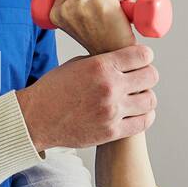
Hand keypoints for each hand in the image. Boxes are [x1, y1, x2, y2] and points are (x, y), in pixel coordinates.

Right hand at [15, 44, 156, 152]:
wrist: (36, 118)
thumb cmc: (54, 90)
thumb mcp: (77, 64)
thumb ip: (104, 61)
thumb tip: (126, 58)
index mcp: (101, 66)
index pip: (142, 55)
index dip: (144, 56)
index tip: (140, 60)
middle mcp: (109, 87)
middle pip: (151, 76)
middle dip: (147, 75)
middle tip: (139, 79)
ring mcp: (112, 111)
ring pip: (150, 100)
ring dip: (146, 96)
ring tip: (136, 97)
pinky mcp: (111, 131)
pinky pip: (143, 122)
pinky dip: (144, 116)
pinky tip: (137, 112)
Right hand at [48, 0, 135, 54]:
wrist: (113, 57)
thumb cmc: (97, 39)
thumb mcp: (75, 19)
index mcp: (56, 13)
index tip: (92, 2)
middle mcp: (67, 9)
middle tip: (105, 11)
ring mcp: (85, 6)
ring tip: (114, 12)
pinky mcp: (103, 4)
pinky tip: (123, 12)